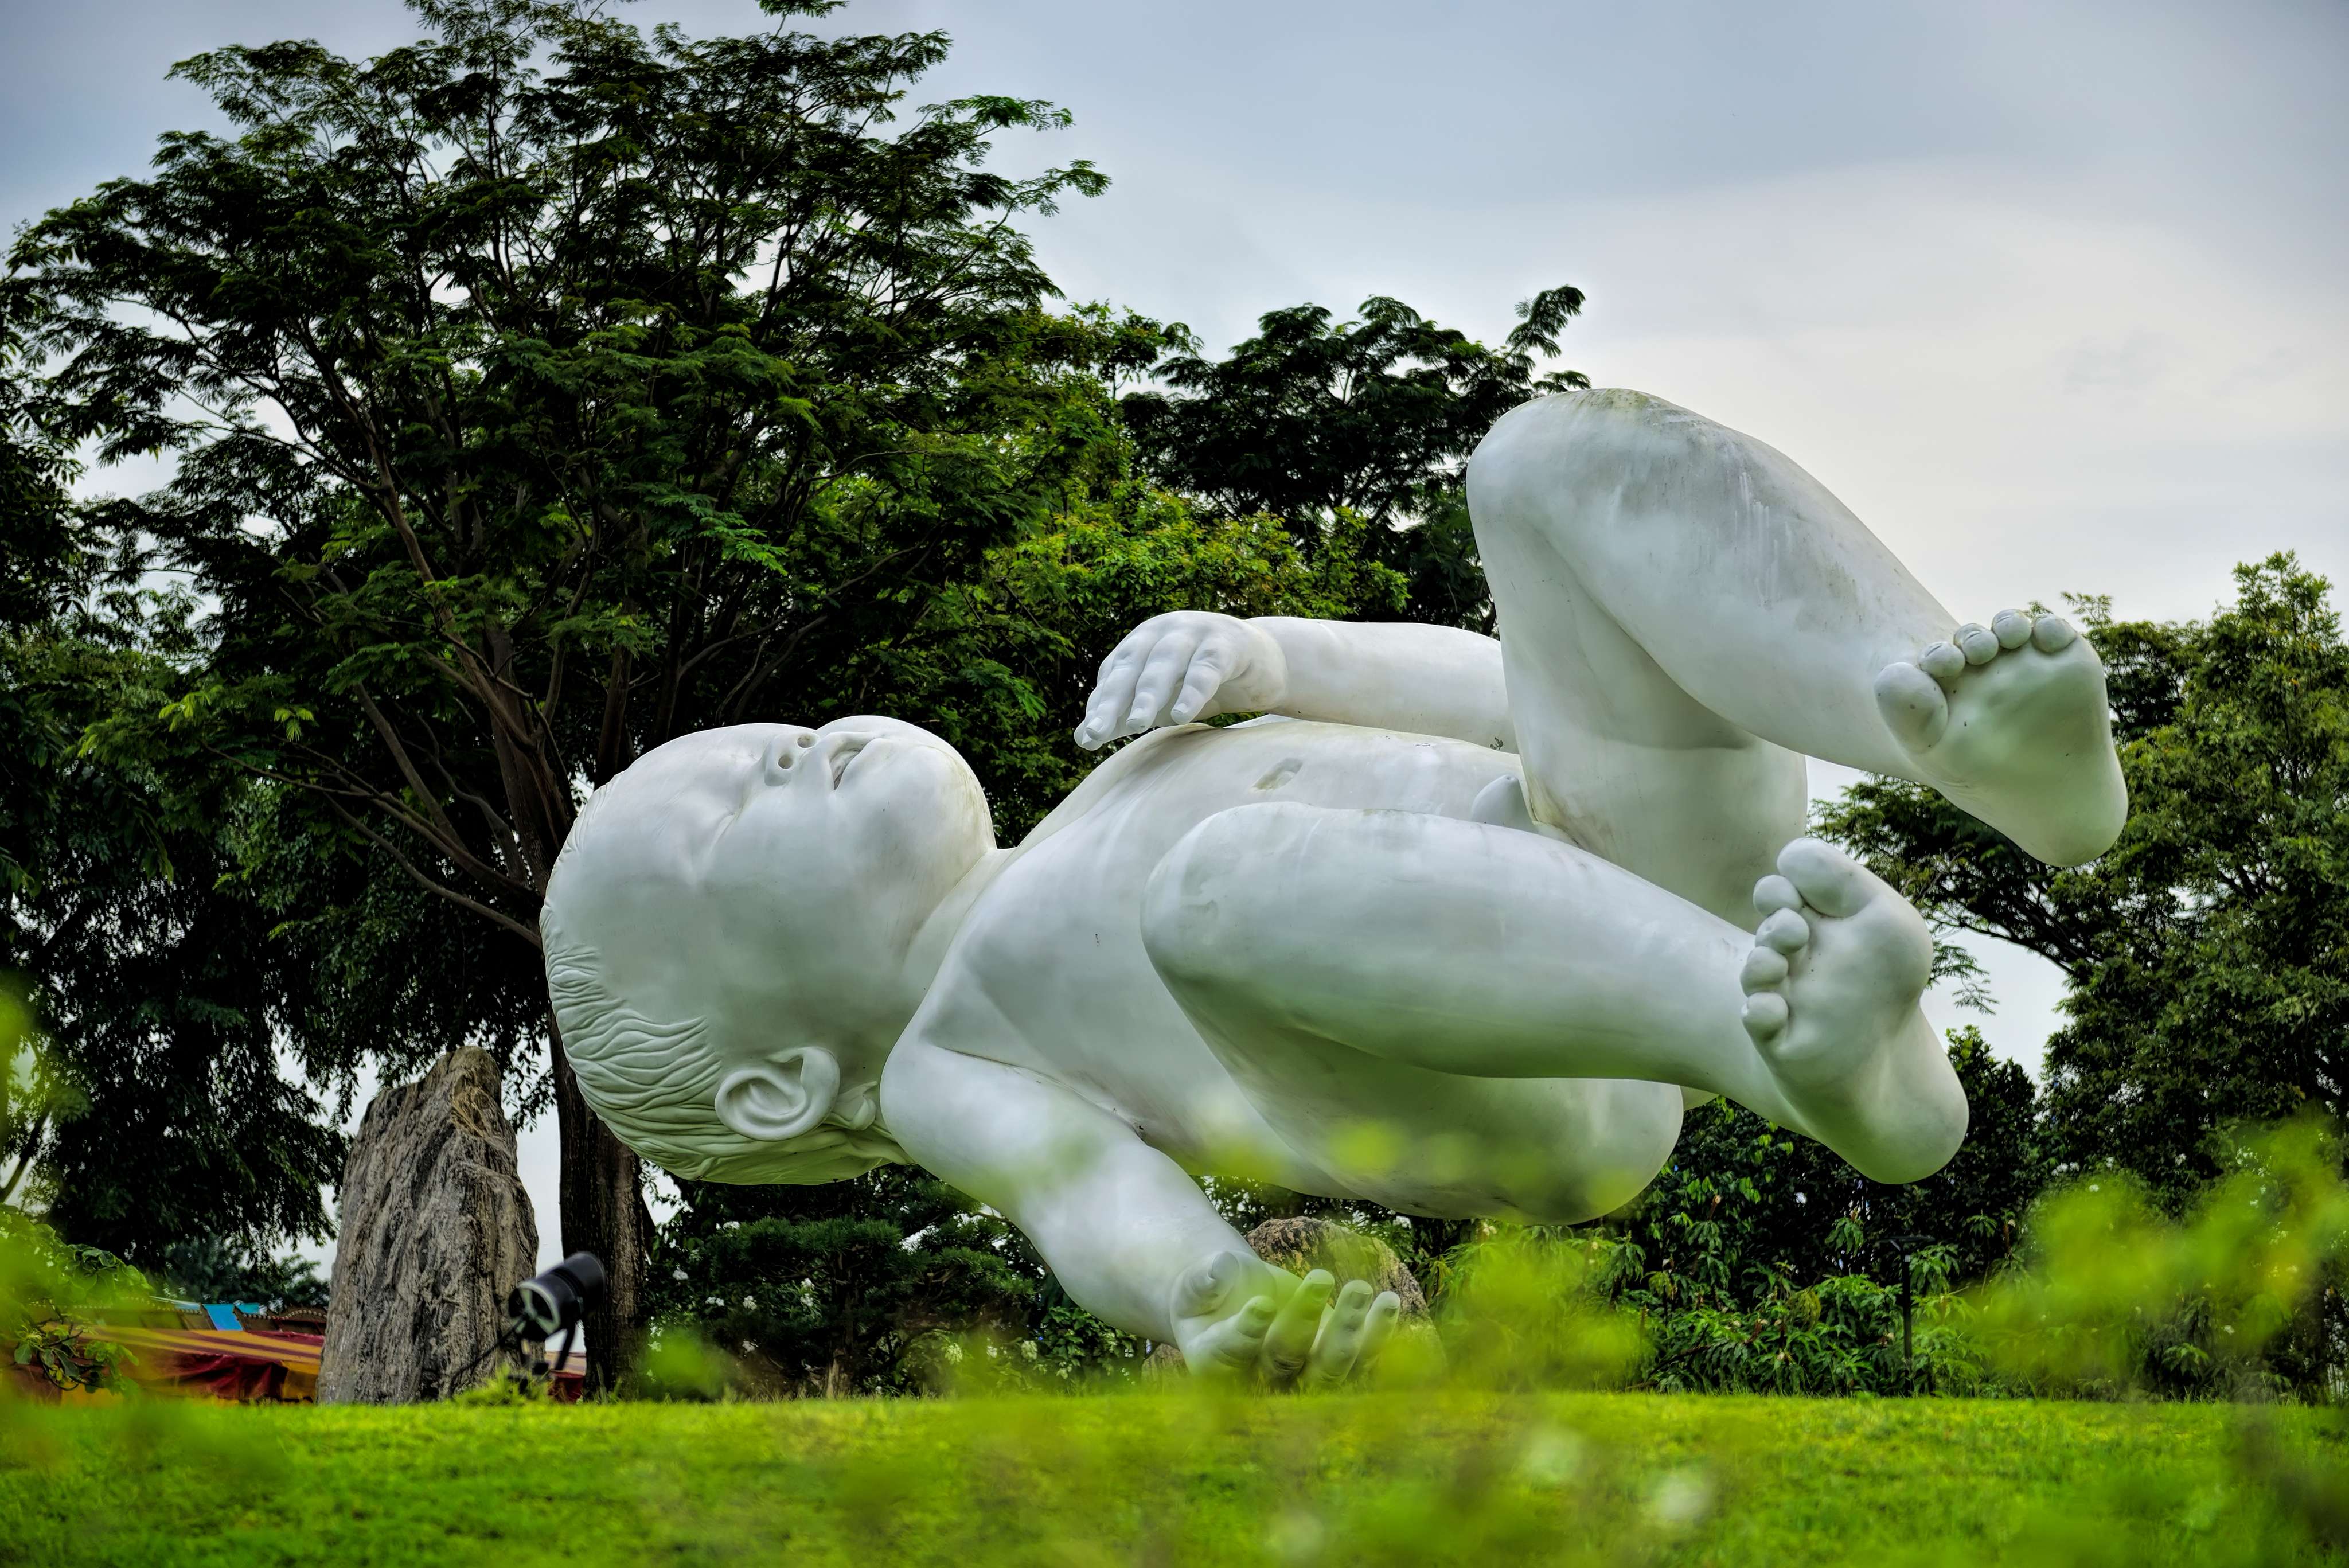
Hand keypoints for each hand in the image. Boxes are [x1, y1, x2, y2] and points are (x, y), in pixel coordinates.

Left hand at [1075, 612, 1286, 750]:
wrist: (1262, 663)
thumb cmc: (1199, 680)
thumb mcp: (1160, 699)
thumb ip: (1123, 715)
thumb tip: (1081, 739)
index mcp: (1141, 641)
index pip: (1114, 674)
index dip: (1100, 704)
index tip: (1088, 737)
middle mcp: (1163, 630)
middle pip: (1131, 666)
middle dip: (1113, 700)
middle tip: (1097, 732)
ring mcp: (1195, 632)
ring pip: (1165, 664)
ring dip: (1148, 694)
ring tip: (1135, 726)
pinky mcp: (1227, 644)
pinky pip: (1206, 668)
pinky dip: (1192, 691)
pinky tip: (1181, 715)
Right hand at [1169, 1249, 1402, 1389]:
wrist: (1237, 1301)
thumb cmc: (1210, 1292)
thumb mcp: (1197, 1282)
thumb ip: (1205, 1279)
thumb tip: (1220, 1267)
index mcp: (1215, 1363)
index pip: (1233, 1353)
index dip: (1247, 1332)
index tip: (1263, 1302)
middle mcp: (1261, 1381)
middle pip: (1286, 1361)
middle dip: (1305, 1320)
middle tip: (1321, 1274)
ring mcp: (1303, 1378)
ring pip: (1330, 1369)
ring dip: (1351, 1331)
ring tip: (1363, 1288)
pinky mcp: (1335, 1366)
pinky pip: (1361, 1361)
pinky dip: (1378, 1336)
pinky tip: (1389, 1303)